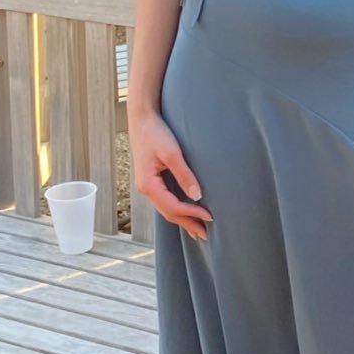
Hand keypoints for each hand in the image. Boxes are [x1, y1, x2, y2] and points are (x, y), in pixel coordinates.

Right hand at [128, 109, 212, 239]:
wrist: (142, 118)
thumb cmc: (156, 132)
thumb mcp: (172, 152)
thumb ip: (184, 174)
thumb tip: (197, 196)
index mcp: (148, 184)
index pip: (173, 207)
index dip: (192, 214)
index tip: (210, 216)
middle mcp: (145, 189)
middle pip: (168, 213)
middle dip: (188, 224)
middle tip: (207, 235)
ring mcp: (147, 186)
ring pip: (166, 209)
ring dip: (183, 220)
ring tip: (199, 230)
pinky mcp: (151, 181)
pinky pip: (165, 201)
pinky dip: (177, 210)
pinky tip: (187, 214)